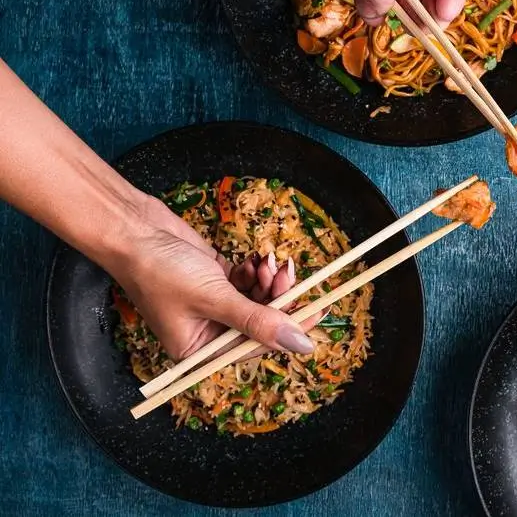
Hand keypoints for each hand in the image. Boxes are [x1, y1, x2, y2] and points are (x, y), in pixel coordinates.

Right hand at [108, 195, 315, 360]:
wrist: (133, 229)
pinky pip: (250, 282)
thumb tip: (301, 345)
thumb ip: (259, 322)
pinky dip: (257, 271)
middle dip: (278, 299)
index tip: (318, 310)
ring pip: (259, 300)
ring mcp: (214, 304)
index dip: (289, 330)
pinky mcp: (218, 280)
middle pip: (261, 322)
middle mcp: (208, 332)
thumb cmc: (160, 270)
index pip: (256, 347)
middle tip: (288, 275)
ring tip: (266, 263)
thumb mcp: (214, 299)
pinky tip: (255, 259)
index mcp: (199, 351)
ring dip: (269, 281)